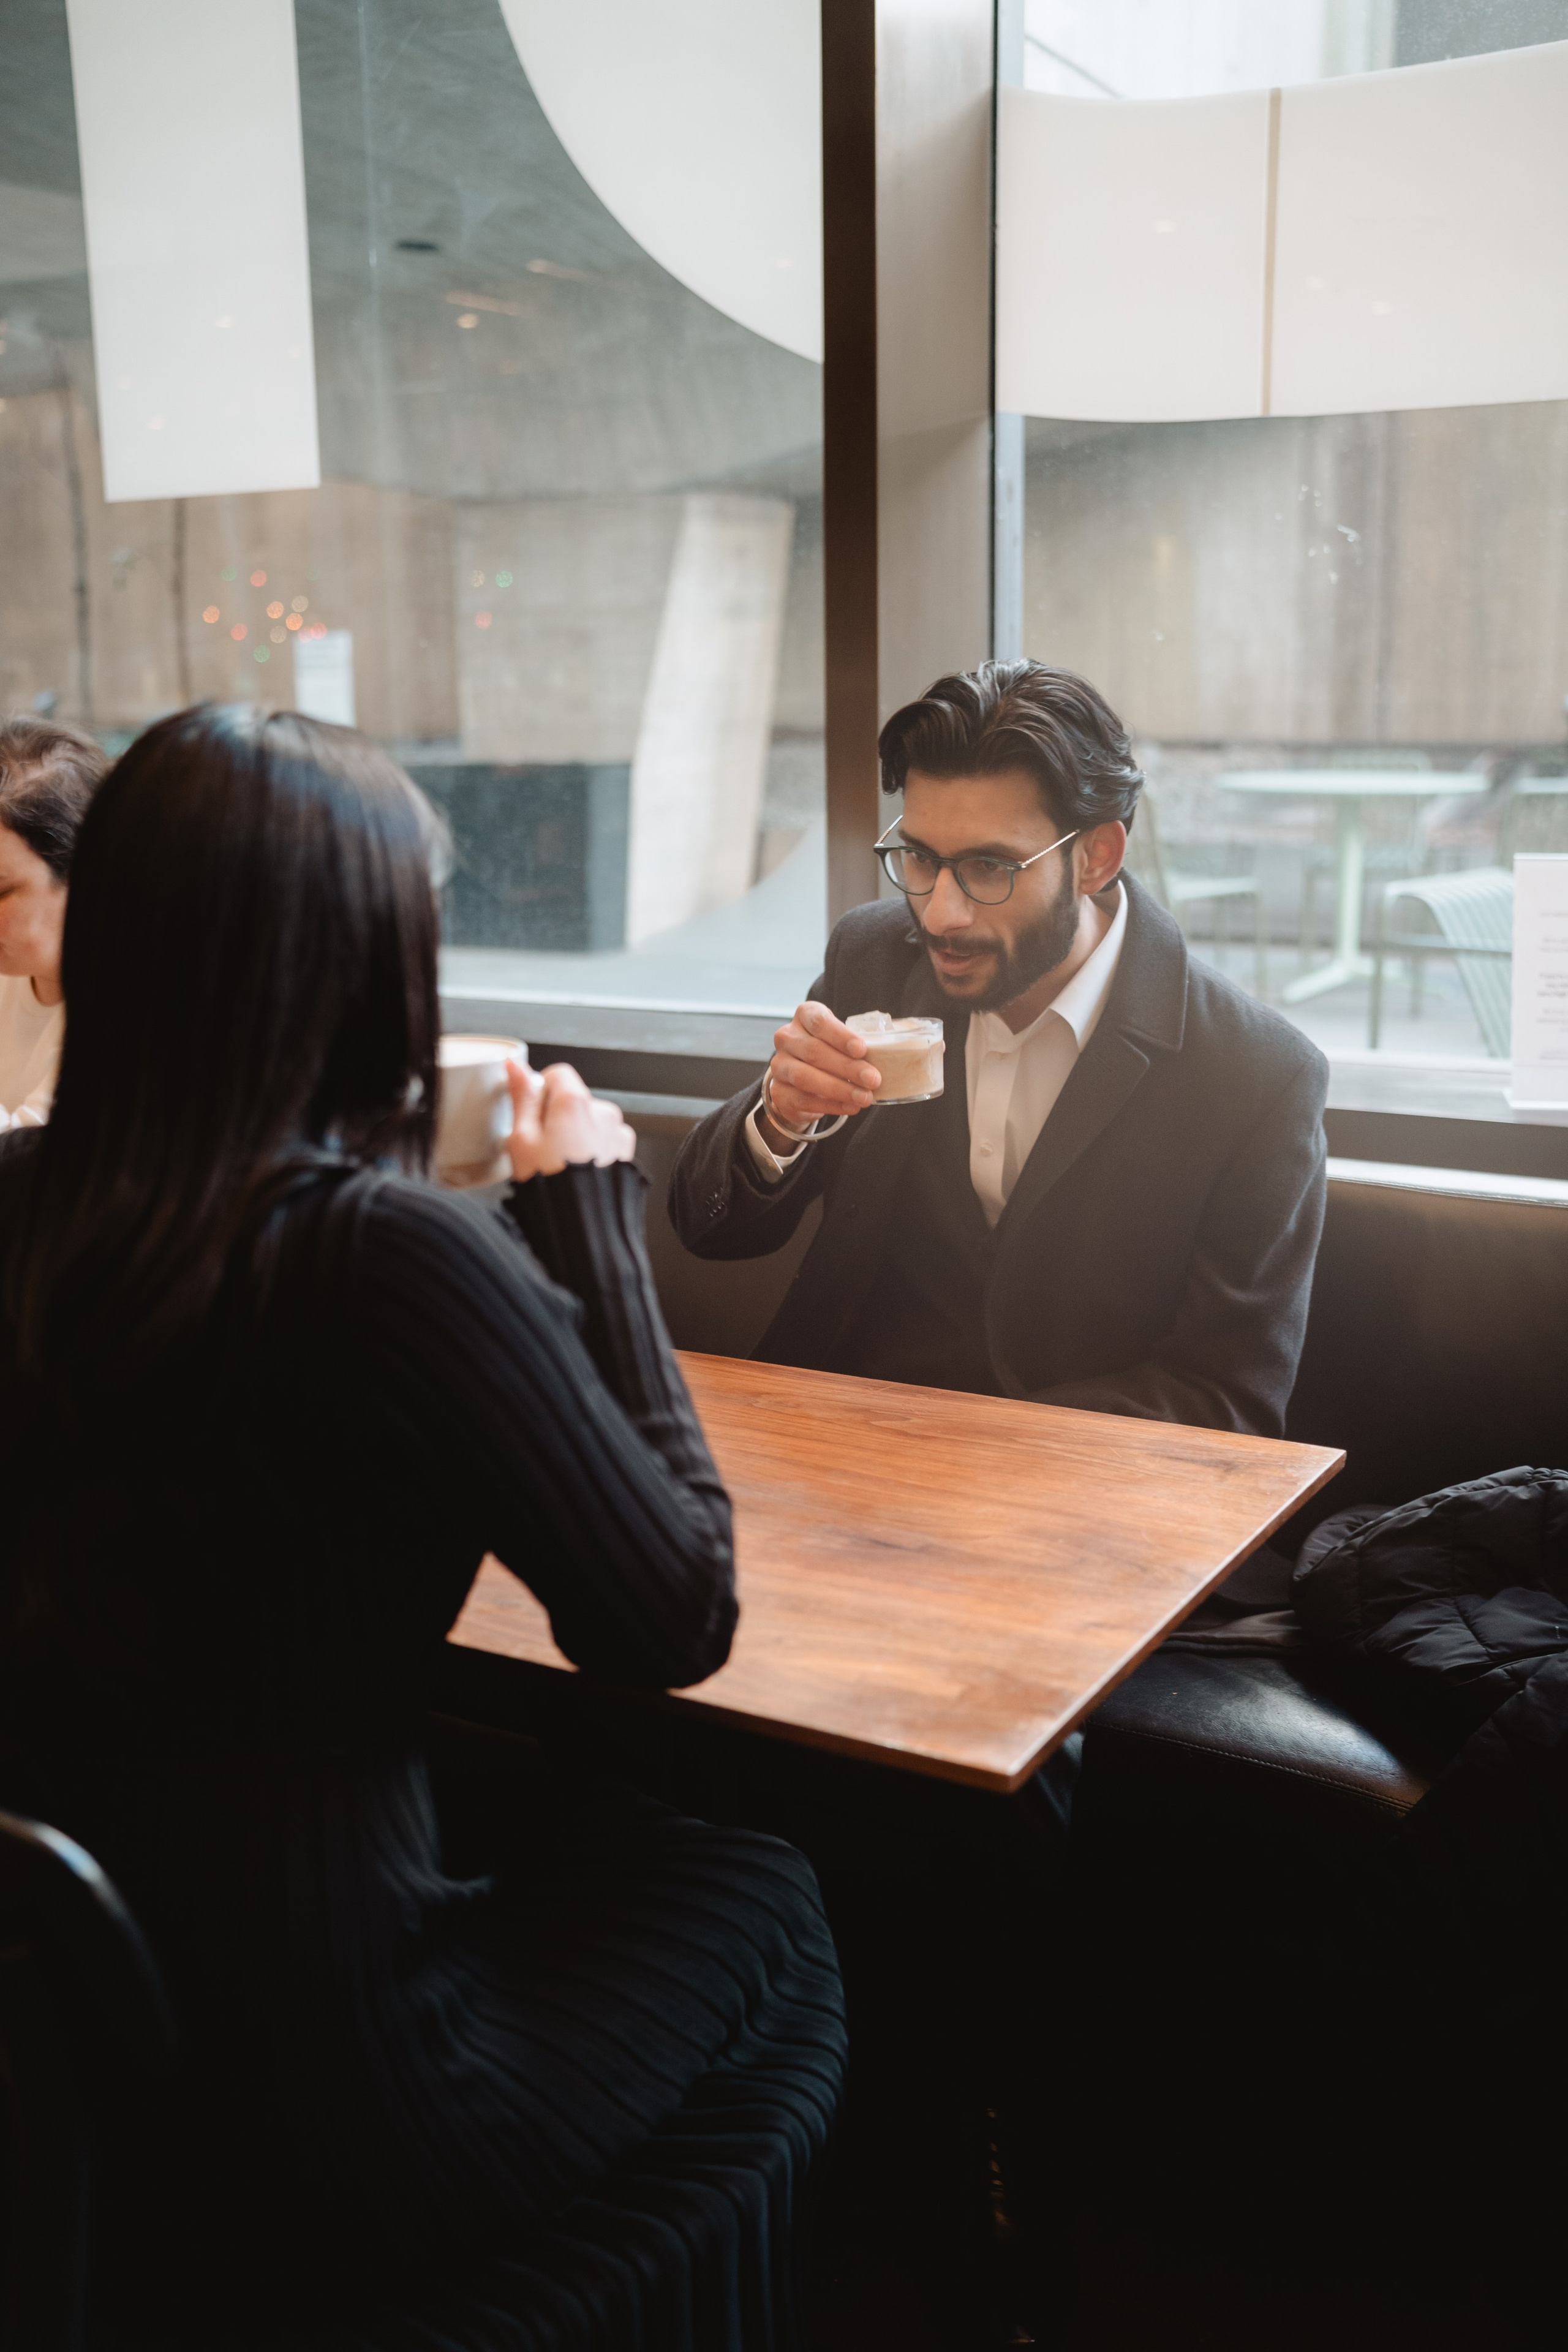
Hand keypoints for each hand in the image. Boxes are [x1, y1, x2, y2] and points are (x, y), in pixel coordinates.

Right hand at [506, 1060, 636, 1182]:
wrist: (583, 1227)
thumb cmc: (549, 1186)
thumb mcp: (521, 1140)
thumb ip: (522, 1098)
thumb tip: (517, 1067)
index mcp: (574, 1103)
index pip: (558, 1074)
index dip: (540, 1091)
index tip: (531, 1114)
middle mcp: (603, 1112)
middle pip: (575, 1100)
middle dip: (557, 1117)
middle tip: (541, 1148)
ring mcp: (618, 1133)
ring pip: (590, 1122)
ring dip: (576, 1135)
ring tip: (561, 1165)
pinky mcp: (626, 1153)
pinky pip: (604, 1141)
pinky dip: (592, 1150)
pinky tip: (579, 1172)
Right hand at [761, 1001, 880, 1148]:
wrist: (801, 1079)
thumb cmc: (830, 1052)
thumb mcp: (841, 1040)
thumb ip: (857, 1043)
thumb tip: (890, 1055)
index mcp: (805, 1016)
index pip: (819, 1021)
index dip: (840, 1035)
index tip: (862, 1049)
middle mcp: (787, 1037)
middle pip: (814, 1051)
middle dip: (847, 1067)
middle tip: (873, 1079)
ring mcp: (779, 1065)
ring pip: (806, 1077)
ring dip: (839, 1088)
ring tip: (864, 1097)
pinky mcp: (780, 1092)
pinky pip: (804, 1099)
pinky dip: (831, 1105)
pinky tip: (850, 1107)